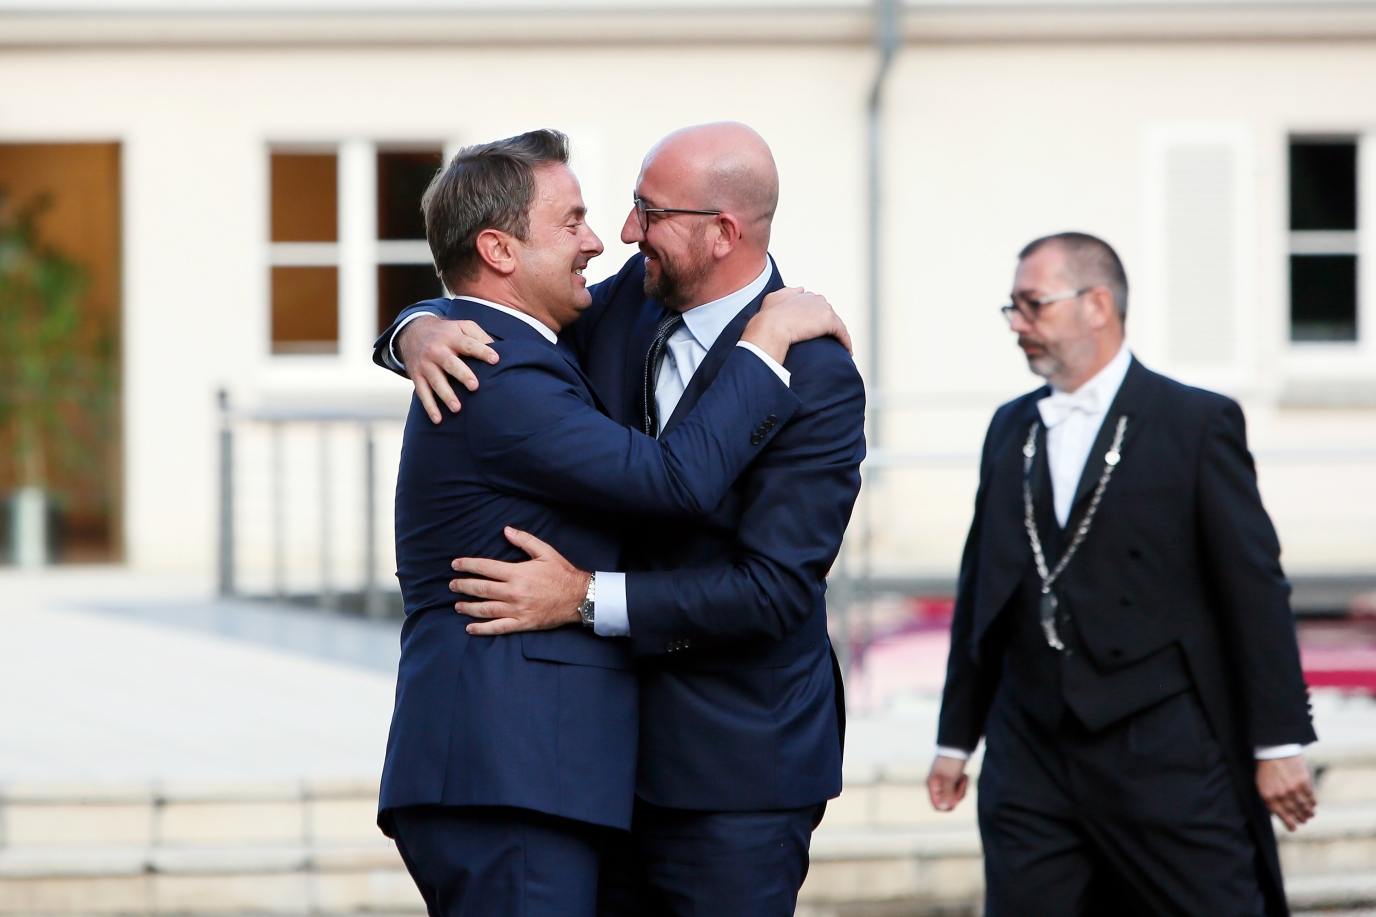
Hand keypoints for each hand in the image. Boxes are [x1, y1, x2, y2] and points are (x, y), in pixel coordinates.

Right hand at [396, 315, 499, 422]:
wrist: (412, 332)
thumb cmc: (445, 332)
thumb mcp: (462, 326)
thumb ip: (479, 335)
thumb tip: (498, 349)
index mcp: (451, 337)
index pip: (468, 344)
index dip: (482, 351)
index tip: (495, 359)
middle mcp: (437, 350)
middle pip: (450, 363)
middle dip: (462, 374)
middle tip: (474, 386)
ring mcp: (426, 364)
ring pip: (436, 381)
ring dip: (446, 395)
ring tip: (457, 408)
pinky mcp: (417, 376)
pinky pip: (423, 393)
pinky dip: (429, 407)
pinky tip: (438, 419)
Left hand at [451, 527, 589, 635]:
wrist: (579, 598)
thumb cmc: (562, 573)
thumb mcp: (545, 552)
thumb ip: (524, 540)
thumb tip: (506, 530)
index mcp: (517, 573)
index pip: (485, 568)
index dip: (468, 566)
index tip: (455, 565)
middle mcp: (513, 592)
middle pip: (480, 589)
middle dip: (463, 586)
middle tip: (452, 585)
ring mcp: (516, 609)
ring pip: (485, 609)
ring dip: (468, 607)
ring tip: (457, 605)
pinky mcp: (521, 623)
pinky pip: (497, 627)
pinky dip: (482, 629)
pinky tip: (470, 628)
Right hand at [739, 287, 853, 364]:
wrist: (770, 327)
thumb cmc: (768, 316)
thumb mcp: (774, 298)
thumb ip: (788, 292)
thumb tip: (801, 288)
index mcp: (804, 295)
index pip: (817, 306)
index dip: (817, 319)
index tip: (818, 330)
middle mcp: (816, 299)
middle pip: (828, 314)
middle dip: (830, 327)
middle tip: (830, 342)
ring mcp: (823, 309)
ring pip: (837, 324)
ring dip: (840, 335)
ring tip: (841, 348)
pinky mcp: (829, 321)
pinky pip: (842, 333)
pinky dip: (846, 342)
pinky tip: (847, 351)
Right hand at [927, 755, 969, 811]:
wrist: (957, 747)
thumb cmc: (951, 762)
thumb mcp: (950, 779)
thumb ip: (947, 794)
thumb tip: (944, 807)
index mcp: (932, 786)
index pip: (937, 805)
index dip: (948, 805)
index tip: (955, 796)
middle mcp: (936, 786)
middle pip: (947, 802)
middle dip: (957, 796)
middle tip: (961, 785)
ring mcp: (943, 783)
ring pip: (953, 796)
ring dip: (961, 790)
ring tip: (963, 778)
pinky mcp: (950, 780)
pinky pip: (957, 790)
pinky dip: (962, 785)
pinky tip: (964, 776)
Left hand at [1256, 755, 1316, 830]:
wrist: (1275, 751)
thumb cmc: (1267, 769)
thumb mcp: (1262, 786)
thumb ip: (1269, 800)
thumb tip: (1277, 814)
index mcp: (1269, 797)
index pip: (1282, 816)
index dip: (1290, 824)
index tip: (1294, 828)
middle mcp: (1281, 795)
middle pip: (1295, 813)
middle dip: (1300, 818)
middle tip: (1303, 820)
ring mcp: (1293, 790)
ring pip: (1304, 807)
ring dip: (1308, 813)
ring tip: (1309, 815)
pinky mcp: (1304, 783)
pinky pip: (1311, 798)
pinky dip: (1312, 803)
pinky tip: (1313, 805)